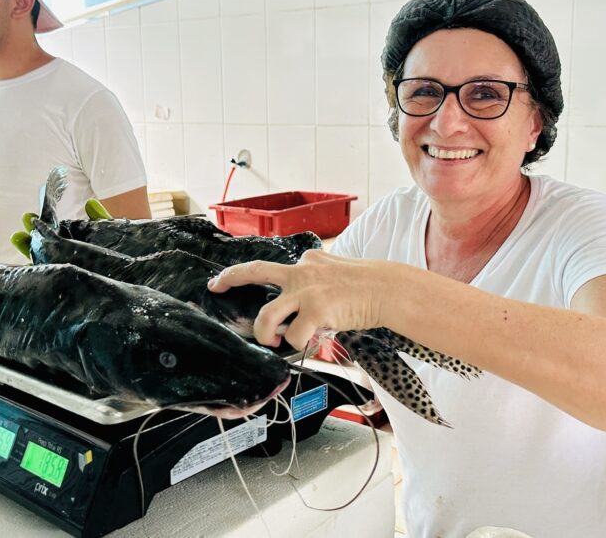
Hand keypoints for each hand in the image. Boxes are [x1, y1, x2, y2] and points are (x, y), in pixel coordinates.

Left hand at [207, 250, 392, 349]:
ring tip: (275, 341)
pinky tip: (313, 340)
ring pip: (268, 317)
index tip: (222, 280)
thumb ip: (316, 275)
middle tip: (217, 287)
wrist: (388, 289)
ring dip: (266, 334)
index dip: (241, 275)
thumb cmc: (366, 284)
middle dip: (230, 279)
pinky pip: (295, 336)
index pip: (268, 267)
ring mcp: (307, 291)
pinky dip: (300, 344)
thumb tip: (304, 286)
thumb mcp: (336, 268)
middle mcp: (301, 272)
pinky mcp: (316, 310)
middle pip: (255, 271)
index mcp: (306, 262)